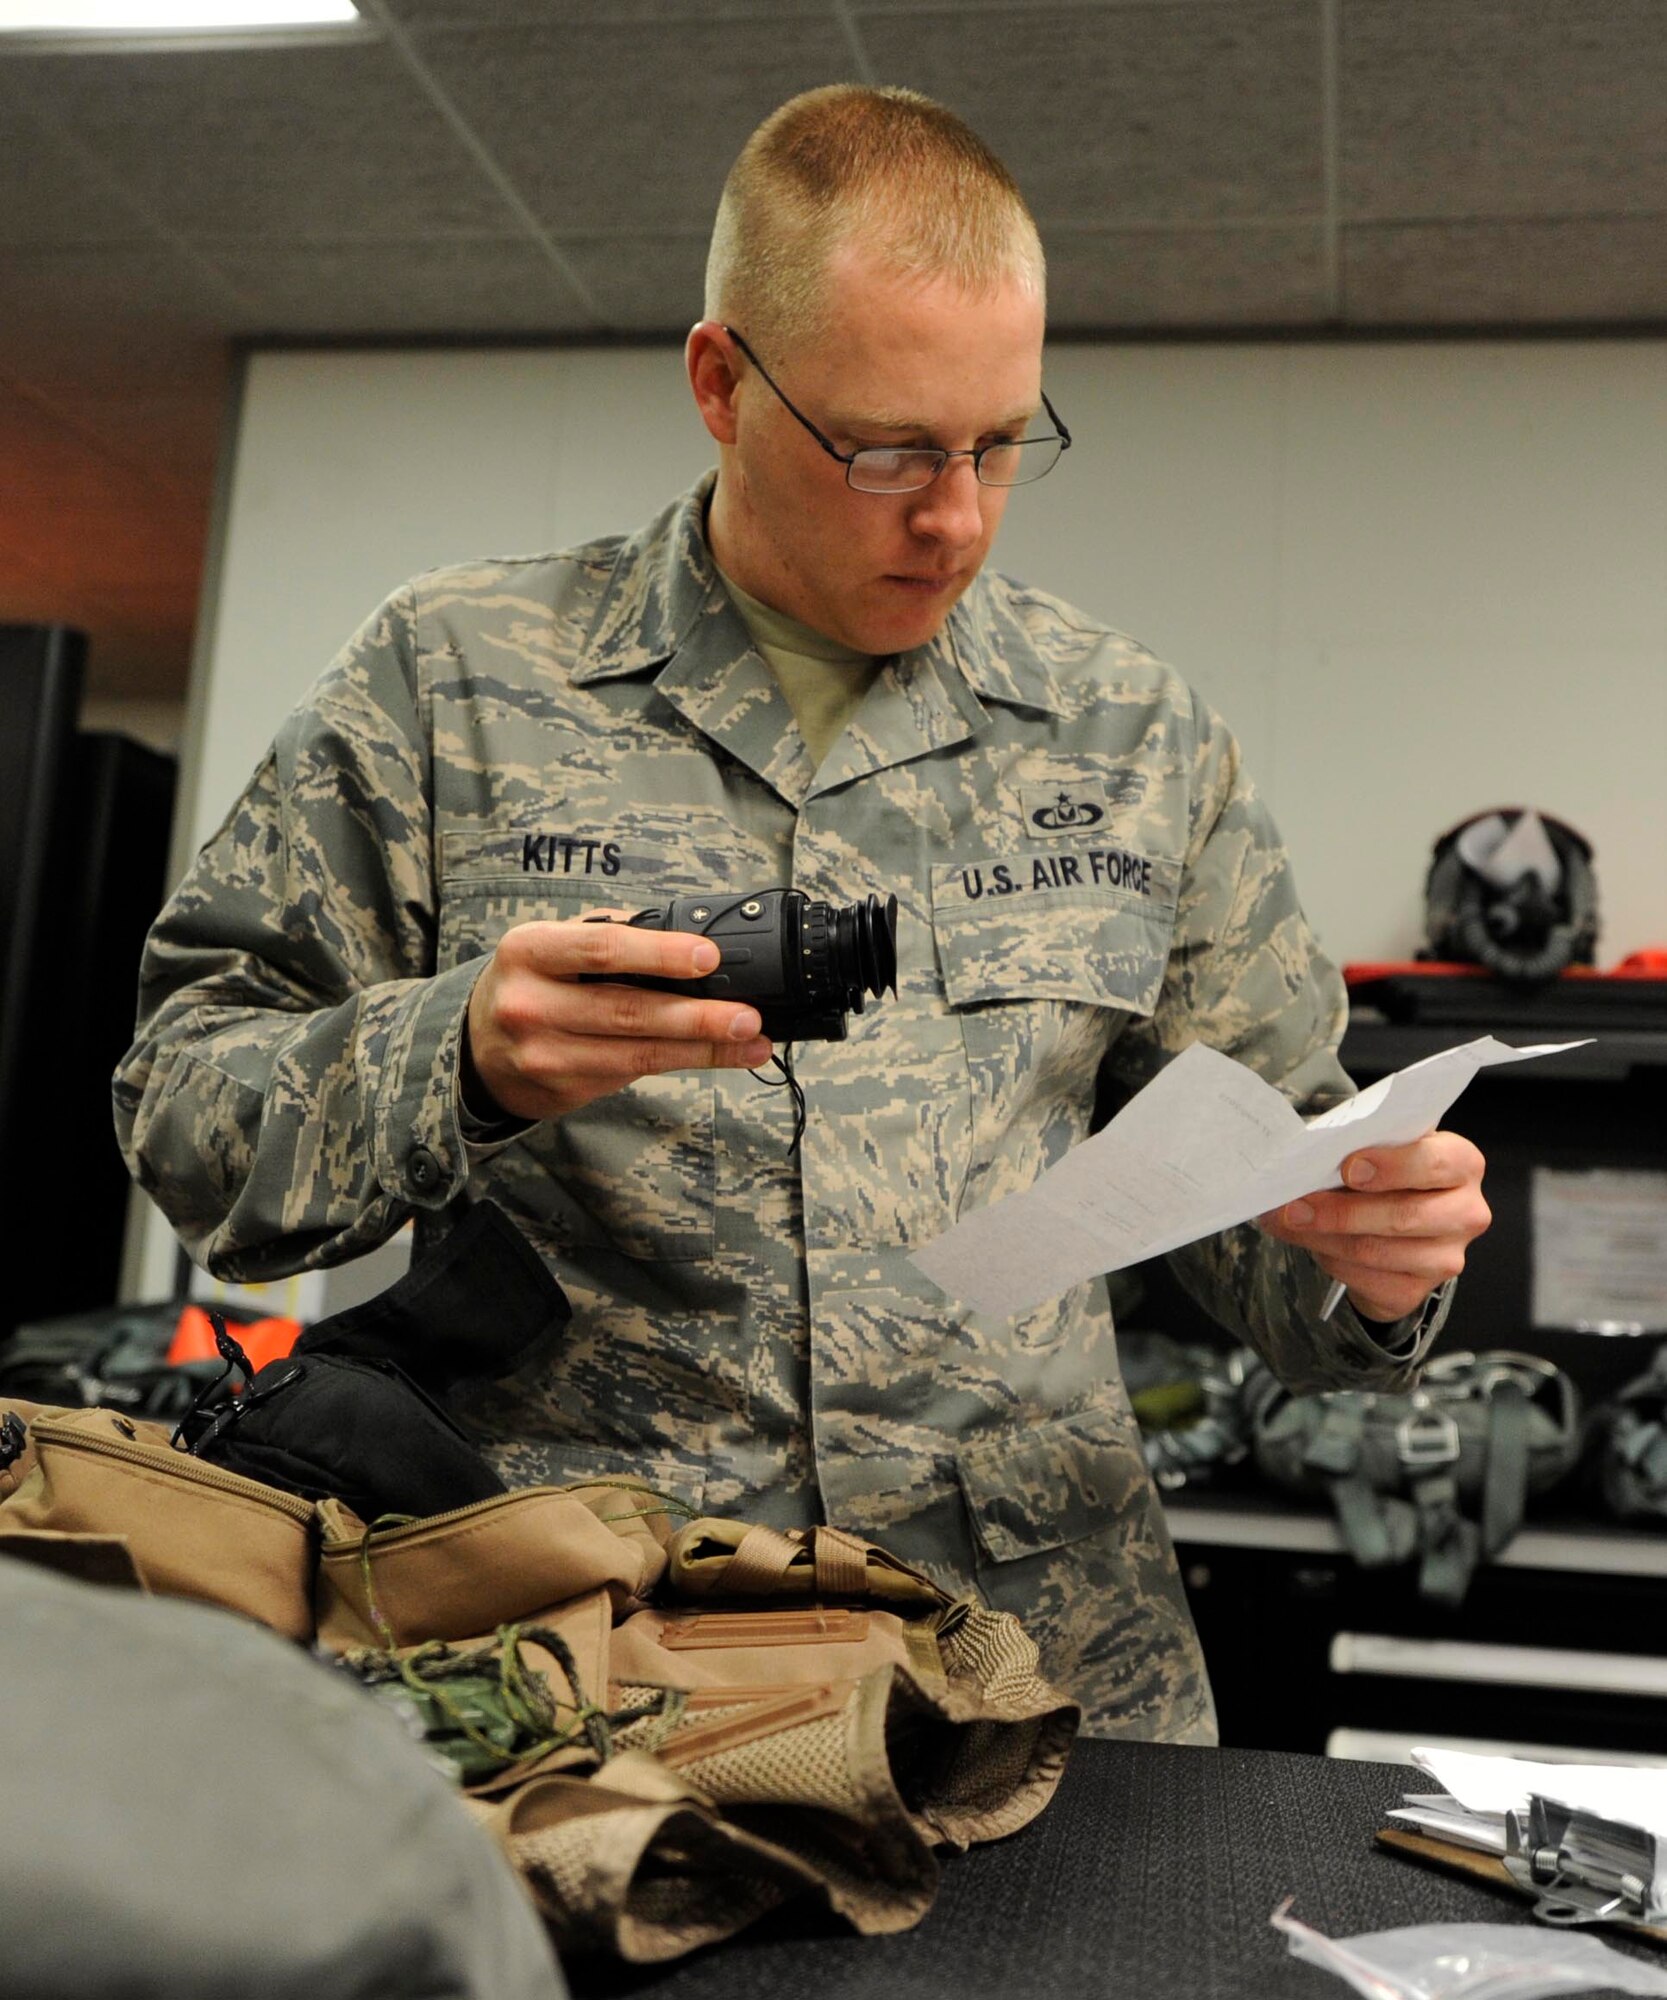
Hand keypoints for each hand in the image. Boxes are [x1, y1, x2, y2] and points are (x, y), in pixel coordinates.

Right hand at [464, 913, 771, 1122]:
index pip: (602, 949)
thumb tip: (685, 935)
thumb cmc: (530, 983)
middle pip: (627, 1011)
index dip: (660, 954)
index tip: (710, 956)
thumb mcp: (551, 946)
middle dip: (697, 1016)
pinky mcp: (563, 1090)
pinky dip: (682, 1064)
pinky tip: (718, 1056)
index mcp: (529, 951)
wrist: (477, 1050)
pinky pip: (633, 1074)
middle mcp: (530, 1004)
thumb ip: (608, 935)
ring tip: (751, 1041)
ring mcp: (545, 1054)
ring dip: (703, 1049)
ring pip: (638, 1054)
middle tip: (747, 1015)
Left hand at [1259, 1131, 1490, 1324]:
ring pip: (1376, 1251)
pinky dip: (1329, 1259)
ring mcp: (1446, 1258)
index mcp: (1462, 1164)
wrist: (1393, 1224)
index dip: (1391, 1167)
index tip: (1348, 1167)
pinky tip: (1309, 1242)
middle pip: (1403, 1216)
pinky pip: (1365, 1279)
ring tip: (1288, 1220)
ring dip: (1324, 1236)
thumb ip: (1361, 1148)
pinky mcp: (1418, 1291)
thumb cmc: (1386, 1174)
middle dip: (1342, 1211)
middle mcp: (1466, 1213)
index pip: (1435, 1163)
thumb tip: (1308, 1158)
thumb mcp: (1382, 1149)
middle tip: (1295, 1204)